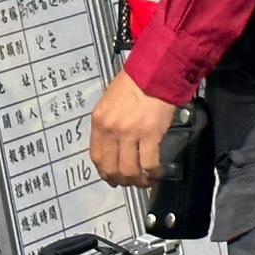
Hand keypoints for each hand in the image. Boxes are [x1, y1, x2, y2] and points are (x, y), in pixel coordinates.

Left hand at [90, 71, 179, 187]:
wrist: (155, 72)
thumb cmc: (134, 83)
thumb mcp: (110, 101)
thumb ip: (109, 123)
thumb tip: (114, 145)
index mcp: (99, 121)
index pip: (96, 156)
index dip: (104, 172)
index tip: (112, 178)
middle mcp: (111, 129)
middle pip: (112, 167)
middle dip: (122, 180)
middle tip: (131, 182)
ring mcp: (130, 133)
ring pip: (130, 170)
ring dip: (138, 180)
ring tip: (145, 181)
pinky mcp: (150, 134)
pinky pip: (149, 163)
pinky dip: (153, 172)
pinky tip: (157, 172)